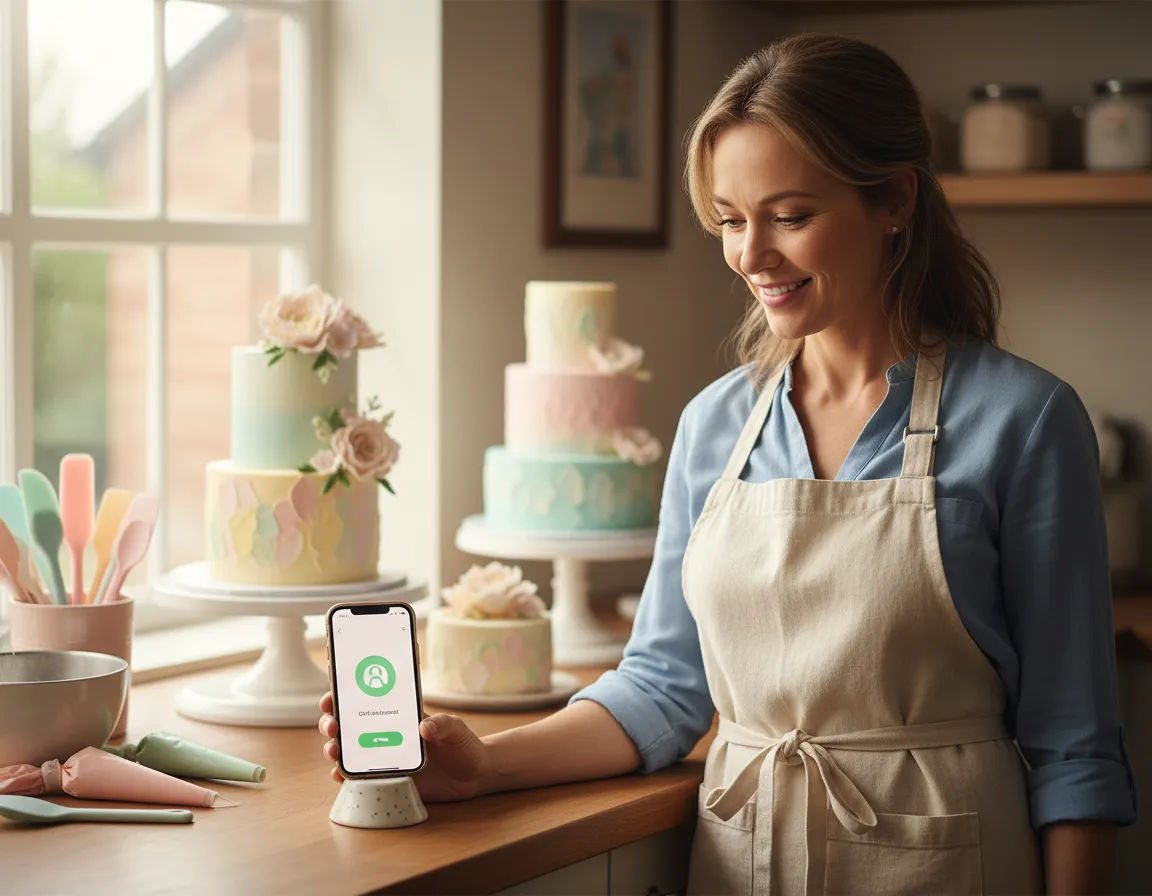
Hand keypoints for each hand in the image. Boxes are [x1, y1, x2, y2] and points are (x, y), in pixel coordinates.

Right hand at [318, 692, 492, 800]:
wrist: (473, 776)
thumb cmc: (464, 745)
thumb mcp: (457, 729)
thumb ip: (443, 724)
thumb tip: (424, 727)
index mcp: (399, 716)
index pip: (366, 701)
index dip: (343, 696)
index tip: (331, 697)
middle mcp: (385, 734)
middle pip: (348, 725)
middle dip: (331, 722)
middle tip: (332, 726)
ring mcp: (383, 758)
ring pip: (348, 751)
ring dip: (334, 749)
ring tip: (334, 752)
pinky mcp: (387, 780)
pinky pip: (359, 778)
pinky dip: (345, 776)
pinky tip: (340, 775)